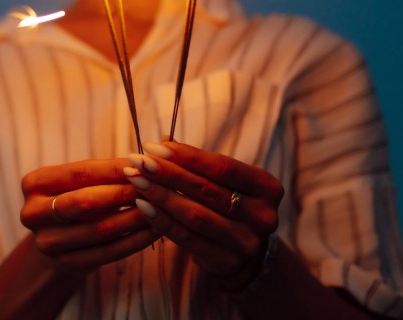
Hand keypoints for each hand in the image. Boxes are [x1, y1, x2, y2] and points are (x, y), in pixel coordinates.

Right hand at [20, 158, 158, 274]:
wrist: (56, 239)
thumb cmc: (74, 198)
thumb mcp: (77, 180)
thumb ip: (104, 171)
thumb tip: (146, 160)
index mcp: (34, 183)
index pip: (79, 173)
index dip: (114, 169)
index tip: (145, 164)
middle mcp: (33, 213)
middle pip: (86, 202)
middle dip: (124, 193)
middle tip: (154, 186)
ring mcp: (47, 242)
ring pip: (100, 230)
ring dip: (135, 218)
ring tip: (159, 207)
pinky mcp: (65, 263)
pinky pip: (108, 252)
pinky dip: (135, 241)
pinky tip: (153, 230)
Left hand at [125, 141, 283, 290]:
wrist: (246, 255)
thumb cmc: (228, 204)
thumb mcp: (223, 181)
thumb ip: (197, 162)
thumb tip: (162, 141)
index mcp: (267, 187)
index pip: (222, 166)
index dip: (186, 156)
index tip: (153, 147)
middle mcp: (263, 216)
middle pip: (207, 189)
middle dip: (167, 173)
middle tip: (137, 161)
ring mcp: (246, 242)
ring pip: (195, 214)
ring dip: (160, 195)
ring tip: (135, 180)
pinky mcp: (225, 261)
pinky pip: (187, 238)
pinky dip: (161, 220)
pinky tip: (142, 205)